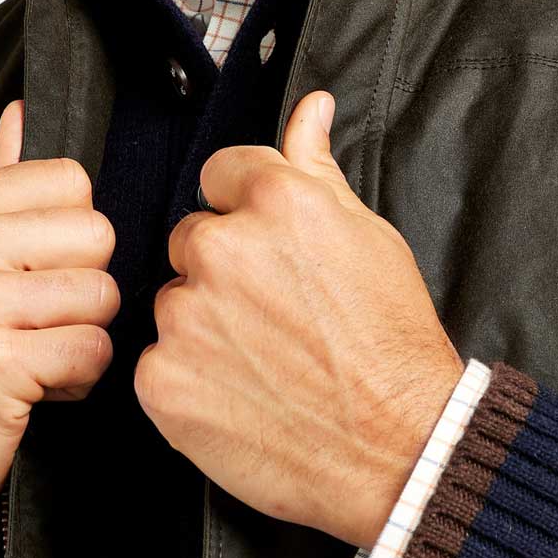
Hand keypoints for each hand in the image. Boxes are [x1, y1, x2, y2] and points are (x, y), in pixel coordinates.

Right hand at [0, 100, 118, 557]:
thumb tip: (22, 109)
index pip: (73, 183)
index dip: (70, 238)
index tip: (25, 276)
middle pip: (98, 235)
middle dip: (84, 288)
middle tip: (32, 323)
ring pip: (104, 296)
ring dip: (83, 338)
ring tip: (31, 355)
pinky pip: (95, 351)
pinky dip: (79, 379)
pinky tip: (34, 389)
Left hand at [134, 90, 463, 550]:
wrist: (399, 450)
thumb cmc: (392, 343)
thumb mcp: (367, 237)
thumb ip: (318, 166)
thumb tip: (310, 107)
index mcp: (274, 201)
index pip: (219, 174)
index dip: (246, 212)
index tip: (272, 252)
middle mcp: (220, 248)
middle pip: (190, 239)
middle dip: (222, 270)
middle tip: (273, 315)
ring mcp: (185, 315)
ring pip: (173, 300)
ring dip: (203, 323)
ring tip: (261, 361)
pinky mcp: (161, 378)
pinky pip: (159, 360)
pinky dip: (188, 376)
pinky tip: (237, 394)